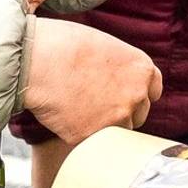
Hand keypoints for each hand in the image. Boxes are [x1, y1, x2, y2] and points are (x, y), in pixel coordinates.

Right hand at [22, 19, 161, 142]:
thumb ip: (121, 67)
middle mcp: (136, 96)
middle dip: (120, 111)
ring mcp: (116, 119)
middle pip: (138, 114)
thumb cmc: (63, 45)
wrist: (34, 61)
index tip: (122, 93)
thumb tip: (119, 80)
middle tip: (93, 101)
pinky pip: (91, 142)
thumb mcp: (105, 45)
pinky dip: (79, 134)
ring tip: (76, 107)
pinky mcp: (93, 137)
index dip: (136, 93)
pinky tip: (64, 117)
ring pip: (117, 132)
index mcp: (142, 70)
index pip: (153, 91)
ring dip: (103, 126)